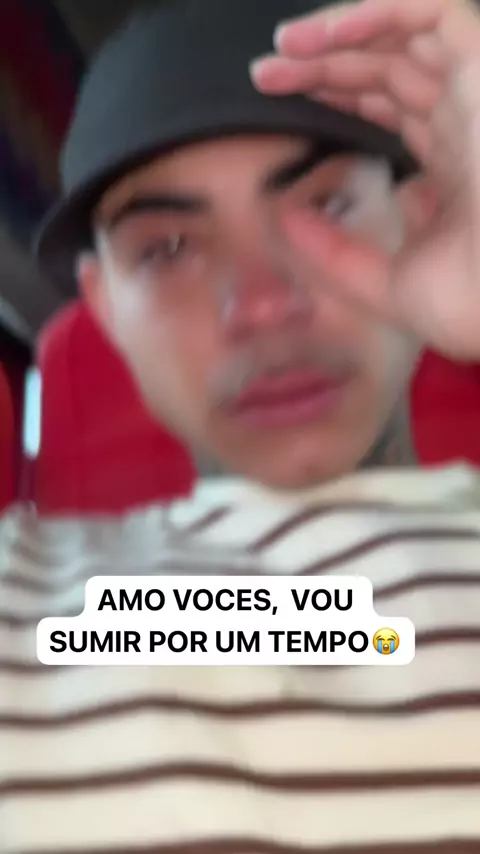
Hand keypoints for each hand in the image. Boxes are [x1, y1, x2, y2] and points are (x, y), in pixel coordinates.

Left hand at [251, 0, 479, 360]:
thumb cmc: (468, 307)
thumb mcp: (386, 283)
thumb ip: (335, 254)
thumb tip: (285, 219)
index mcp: (455, 166)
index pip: (393, 107)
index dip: (338, 95)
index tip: (282, 105)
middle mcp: (468, 123)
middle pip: (390, 68)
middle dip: (325, 66)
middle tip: (264, 77)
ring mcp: (479, 94)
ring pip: (406, 34)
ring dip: (339, 35)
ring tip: (280, 51)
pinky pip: (436, 11)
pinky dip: (376, 11)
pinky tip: (317, 37)